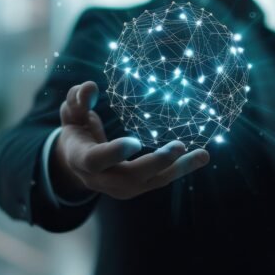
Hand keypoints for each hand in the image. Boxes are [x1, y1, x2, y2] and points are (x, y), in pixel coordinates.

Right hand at [52, 81, 209, 199]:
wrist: (77, 164)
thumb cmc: (76, 131)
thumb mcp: (71, 114)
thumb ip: (77, 101)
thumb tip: (90, 86)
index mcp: (82, 160)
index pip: (97, 160)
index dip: (114, 153)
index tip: (134, 142)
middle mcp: (103, 180)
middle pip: (131, 177)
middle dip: (156, 163)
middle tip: (180, 146)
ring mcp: (122, 187)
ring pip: (152, 182)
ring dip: (179, 169)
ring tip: (203, 155)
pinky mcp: (138, 187)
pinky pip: (160, 179)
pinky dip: (180, 168)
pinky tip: (200, 156)